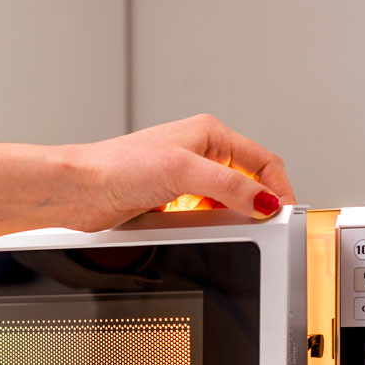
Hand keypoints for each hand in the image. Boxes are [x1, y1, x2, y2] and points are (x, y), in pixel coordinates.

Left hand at [62, 114, 295, 229]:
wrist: (80, 189)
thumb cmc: (118, 167)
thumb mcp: (184, 172)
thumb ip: (230, 186)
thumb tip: (264, 201)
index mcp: (208, 134)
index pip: (262, 161)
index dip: (278, 188)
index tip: (284, 213)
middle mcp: (198, 153)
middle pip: (246, 183)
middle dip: (255, 205)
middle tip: (262, 227)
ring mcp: (183, 180)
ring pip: (224, 203)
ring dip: (230, 217)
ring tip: (230, 229)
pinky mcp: (168, 203)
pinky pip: (202, 217)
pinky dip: (208, 226)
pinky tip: (201, 230)